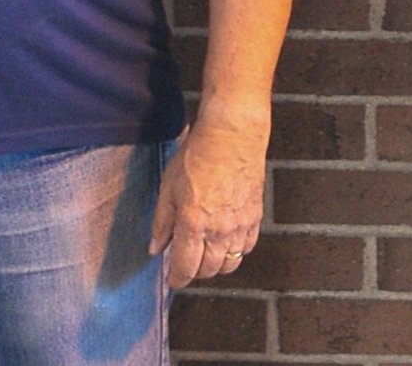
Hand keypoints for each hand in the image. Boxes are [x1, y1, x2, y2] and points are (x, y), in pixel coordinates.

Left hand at [148, 115, 268, 288]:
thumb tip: (156, 248)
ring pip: (229, 264)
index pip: (185, 268)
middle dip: (195, 272)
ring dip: (216, 264)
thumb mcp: (169, 186)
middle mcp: (218, 230)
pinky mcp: (255, 216)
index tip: (173, 278)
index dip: (177, 278)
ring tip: (207, 252)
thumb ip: (162, 222)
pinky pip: (247, 247)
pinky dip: (236, 250)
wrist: (232, 134)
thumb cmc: (198, 154)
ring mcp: (240, 225)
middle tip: (187, 262)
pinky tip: (227, 239)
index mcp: (193, 224)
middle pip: (208, 270)